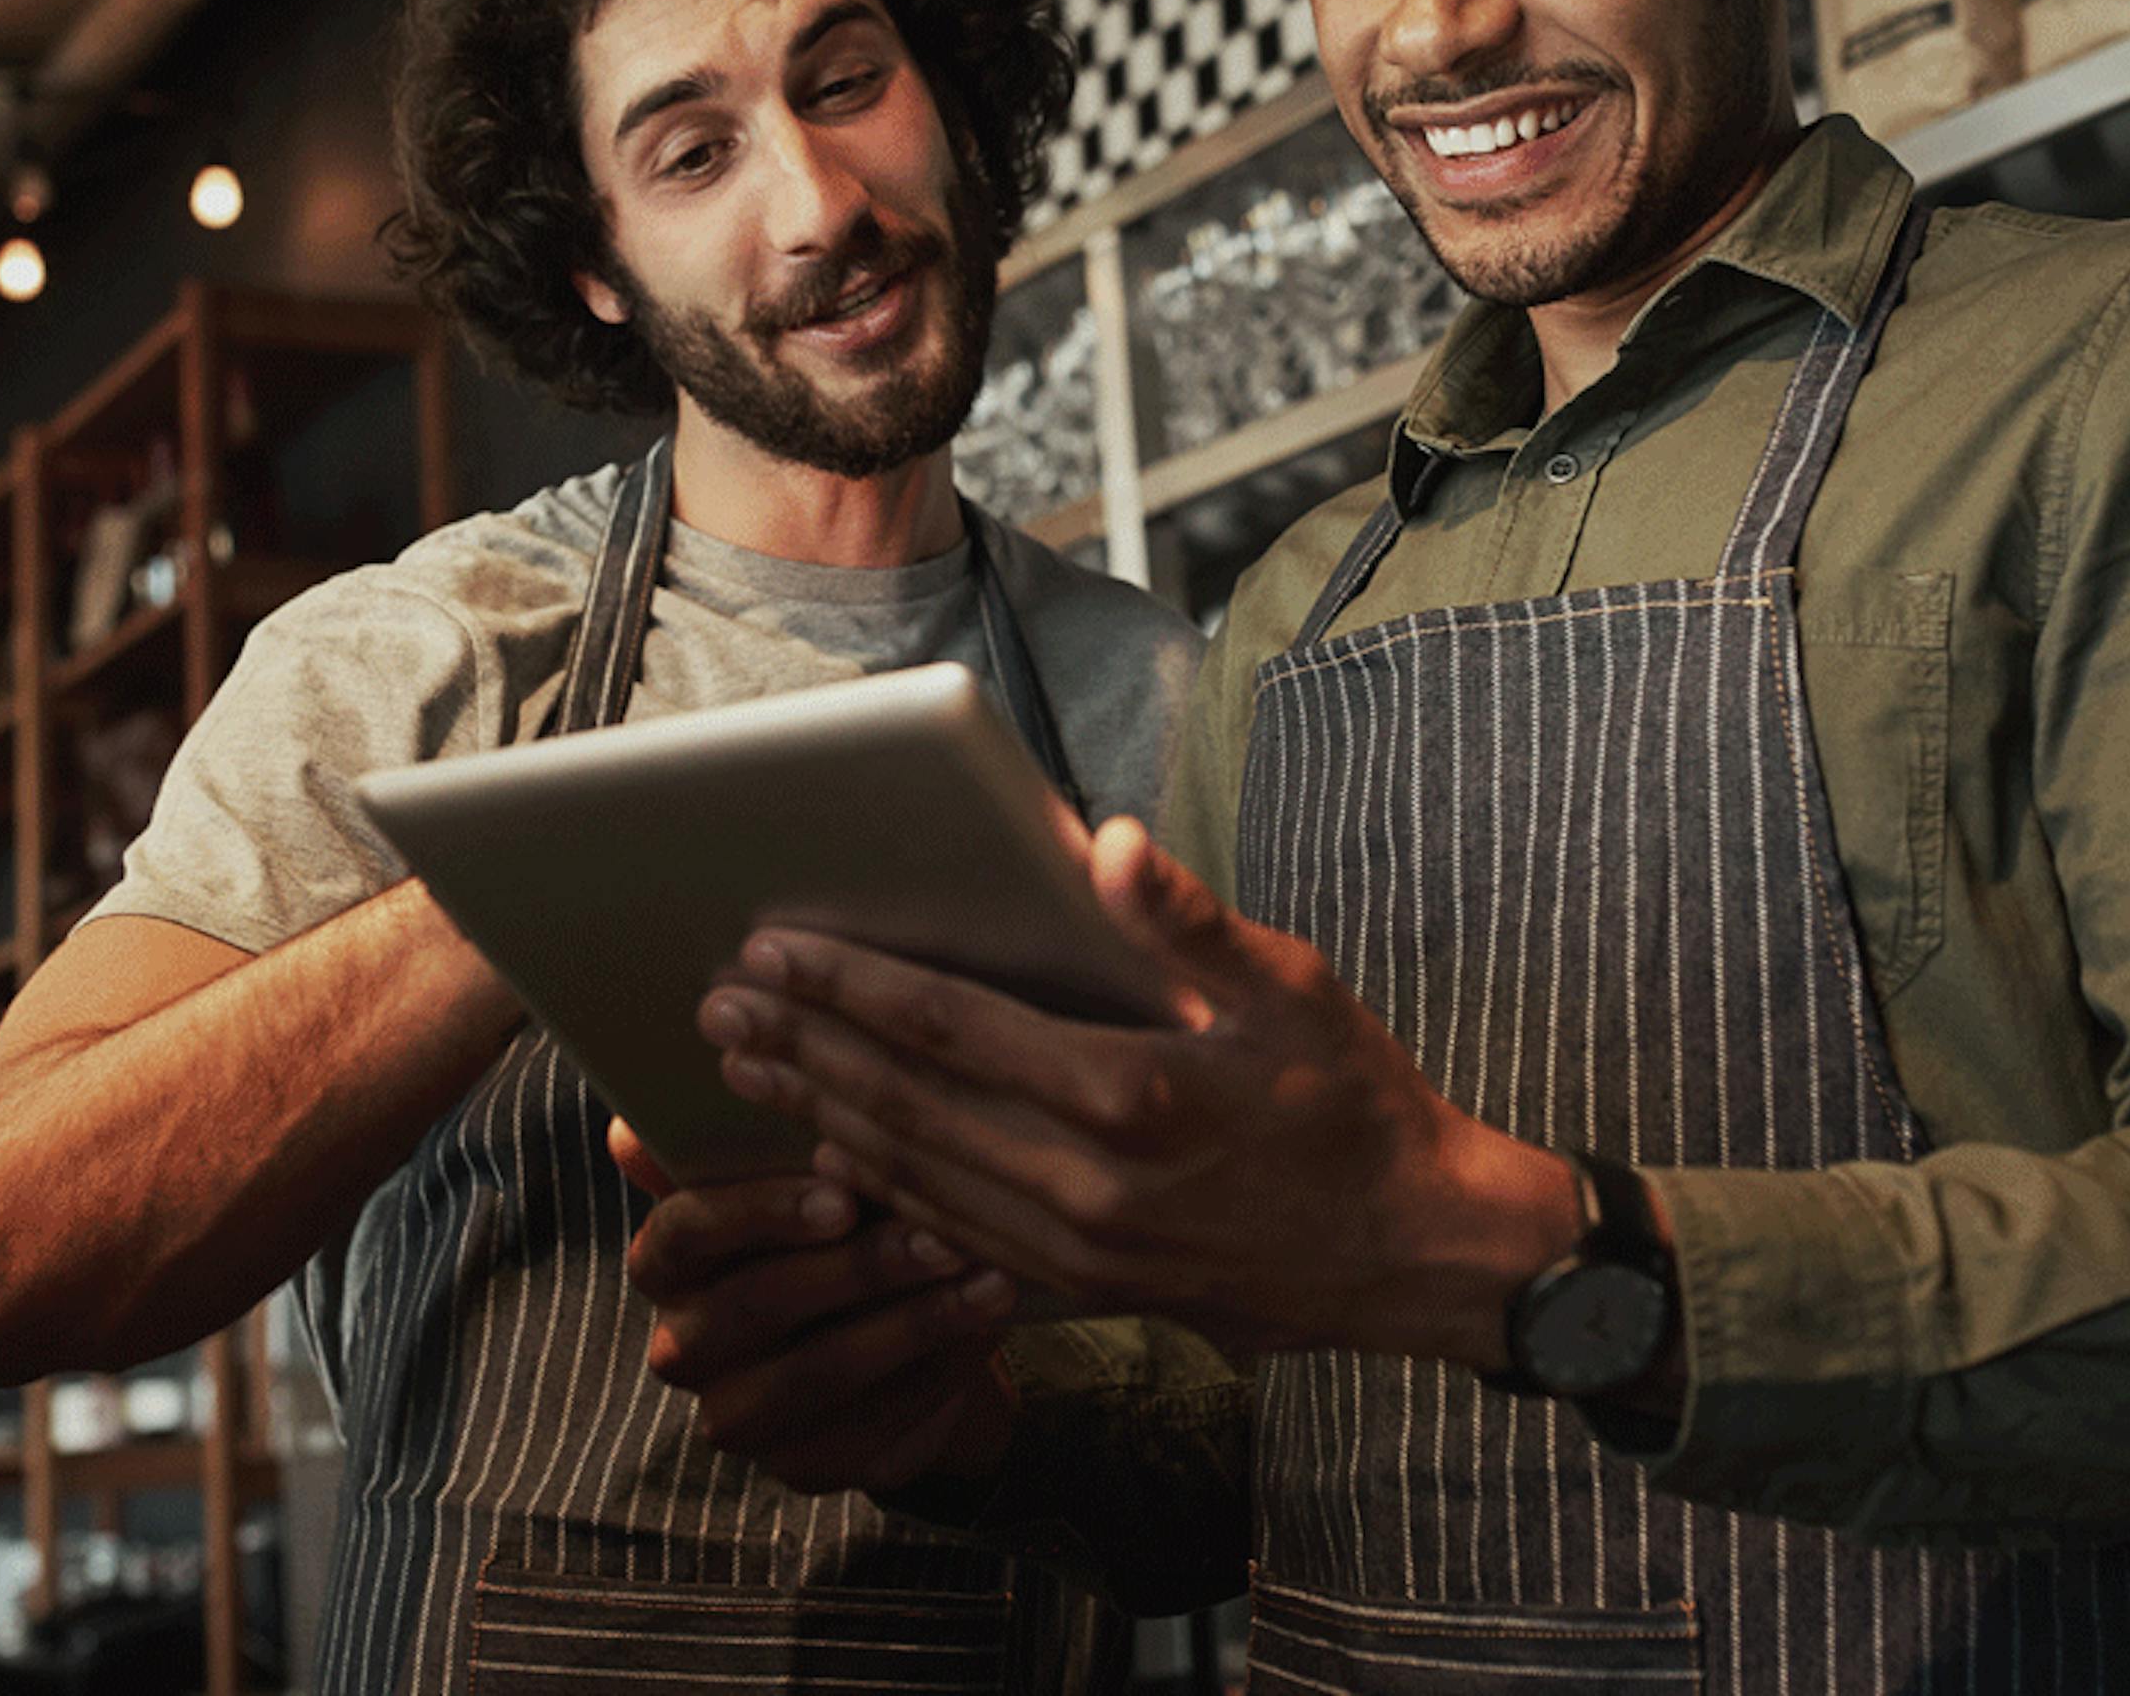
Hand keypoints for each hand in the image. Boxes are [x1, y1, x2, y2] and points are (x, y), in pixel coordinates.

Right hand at [609, 1117, 1023, 1494]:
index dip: (760, 1215)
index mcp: (668, 1257)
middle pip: (753, 1307)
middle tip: (939, 1238)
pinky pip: (865, 1427)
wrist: (892, 1327)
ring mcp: (737, 1415)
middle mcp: (685, 1343)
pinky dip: (933, 1374)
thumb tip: (666, 1114)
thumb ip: (754, 1135)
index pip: (685, 1233)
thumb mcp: (805, 1168)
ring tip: (987, 1281)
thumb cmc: (841, 1219)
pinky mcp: (799, 1467)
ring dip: (910, 1324)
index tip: (841, 1198)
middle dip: (856, 1269)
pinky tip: (982, 1329)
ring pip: (816, 1373)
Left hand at [694, 818, 1579, 1363]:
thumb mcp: (1293, 989)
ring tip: (746, 1068)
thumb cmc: (1355, 1103)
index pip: (947, 1027)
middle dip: (802, 1046)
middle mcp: (1084, 1182)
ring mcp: (1074, 1247)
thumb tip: (1105, 842)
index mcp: (1127, 1092)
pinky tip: (827, 1160)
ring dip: (818, 1117)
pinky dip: (877, 1193)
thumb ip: (1186, 920)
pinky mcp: (1081, 1288)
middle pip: (903, 1104)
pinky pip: (950, 1236)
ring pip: (911, 1176)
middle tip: (719, 1001)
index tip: (770, 947)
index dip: (848, 984)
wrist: (1410, 1254)